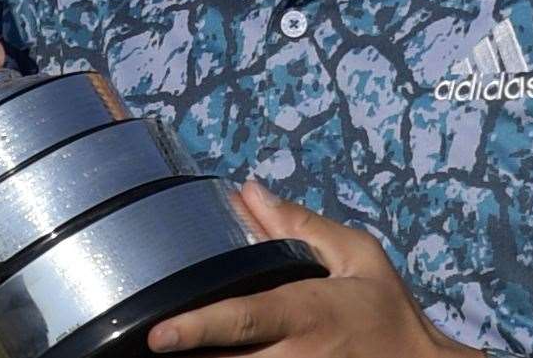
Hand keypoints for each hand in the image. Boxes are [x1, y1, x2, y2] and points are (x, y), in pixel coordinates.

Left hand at [146, 180, 478, 355]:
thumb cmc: (388, 313)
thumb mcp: (357, 256)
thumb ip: (299, 226)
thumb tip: (248, 192)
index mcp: (306, 313)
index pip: (243, 319)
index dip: (197, 328)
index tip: (157, 334)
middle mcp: (295, 357)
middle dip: (186, 353)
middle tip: (143, 341)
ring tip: (168, 351)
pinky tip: (208, 354)